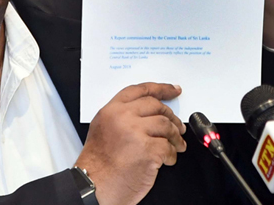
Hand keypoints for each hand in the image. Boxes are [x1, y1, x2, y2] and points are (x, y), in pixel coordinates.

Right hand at [75, 83, 185, 204]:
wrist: (95, 185)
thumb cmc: (99, 163)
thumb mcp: (103, 128)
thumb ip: (122, 116)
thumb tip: (149, 113)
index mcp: (112, 110)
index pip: (140, 90)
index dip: (161, 89)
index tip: (173, 90)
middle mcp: (123, 117)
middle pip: (156, 106)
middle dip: (171, 117)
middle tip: (178, 126)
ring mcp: (136, 133)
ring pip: (166, 125)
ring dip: (175, 136)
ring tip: (177, 145)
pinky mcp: (148, 150)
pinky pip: (168, 147)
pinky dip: (172, 154)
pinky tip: (167, 159)